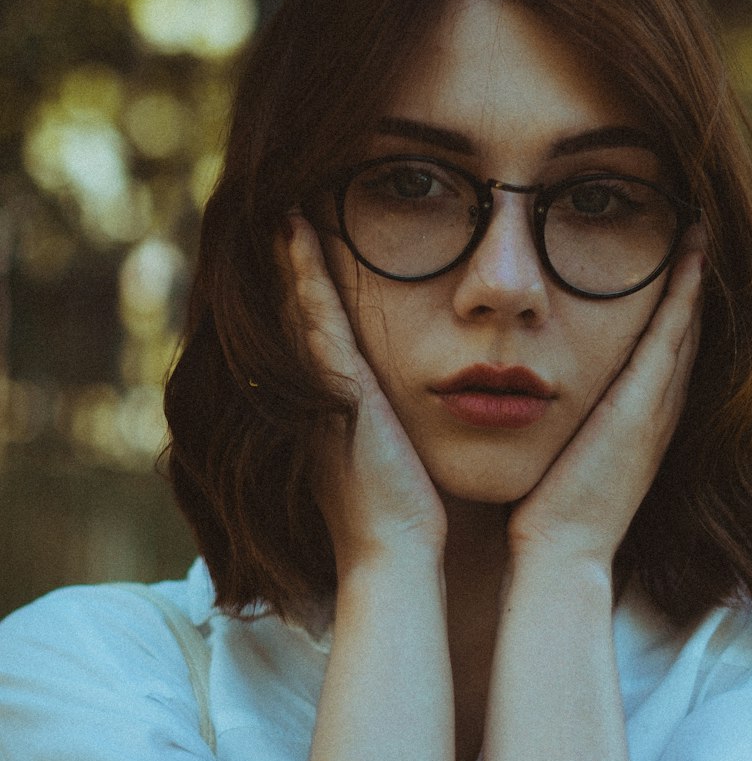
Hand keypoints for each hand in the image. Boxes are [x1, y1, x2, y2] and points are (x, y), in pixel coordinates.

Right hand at [279, 215, 446, 567]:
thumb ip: (415, 425)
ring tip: (284, 205)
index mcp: (339, 406)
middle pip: (302, 314)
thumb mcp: (411, 457)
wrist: (399, 554)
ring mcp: (322, 390)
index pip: (326, 334)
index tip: (319, 243)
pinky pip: (316, 320)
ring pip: (301, 309)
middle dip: (294, 265)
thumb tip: (458, 401)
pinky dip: (304, 276)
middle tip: (286, 208)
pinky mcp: (336, 390)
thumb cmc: (416, 516)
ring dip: (292, 258)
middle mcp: (321, 394)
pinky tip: (297, 232)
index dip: (316, 290)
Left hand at [507, 235, 704, 569]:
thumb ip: (558, 429)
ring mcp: (655, 410)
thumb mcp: (560, 459)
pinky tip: (688, 259)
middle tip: (697, 237)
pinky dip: (682, 298)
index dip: (672, 313)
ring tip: (697, 234)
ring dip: (693, 282)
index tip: (672, 271)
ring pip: (684, 331)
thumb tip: (524, 400)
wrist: (560, 552)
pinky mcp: (642, 408)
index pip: (662, 356)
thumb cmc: (547, 514)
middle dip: (690, 288)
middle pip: (683, 337)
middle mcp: (657, 414)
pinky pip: (669, 339)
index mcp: (638, 425)